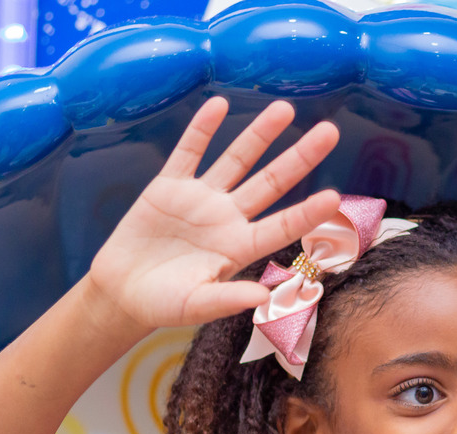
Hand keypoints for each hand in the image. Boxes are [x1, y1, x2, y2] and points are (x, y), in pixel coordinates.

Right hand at [87, 97, 340, 329]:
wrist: (122, 292)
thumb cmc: (164, 305)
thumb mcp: (196, 306)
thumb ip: (228, 299)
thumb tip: (264, 298)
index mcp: (240, 248)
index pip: (282, 226)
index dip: (307, 213)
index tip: (334, 197)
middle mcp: (228, 218)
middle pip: (271, 182)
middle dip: (299, 158)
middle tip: (330, 132)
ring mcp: (201, 199)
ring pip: (237, 159)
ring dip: (259, 134)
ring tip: (284, 109)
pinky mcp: (168, 186)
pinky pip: (188, 152)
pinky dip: (201, 130)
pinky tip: (219, 105)